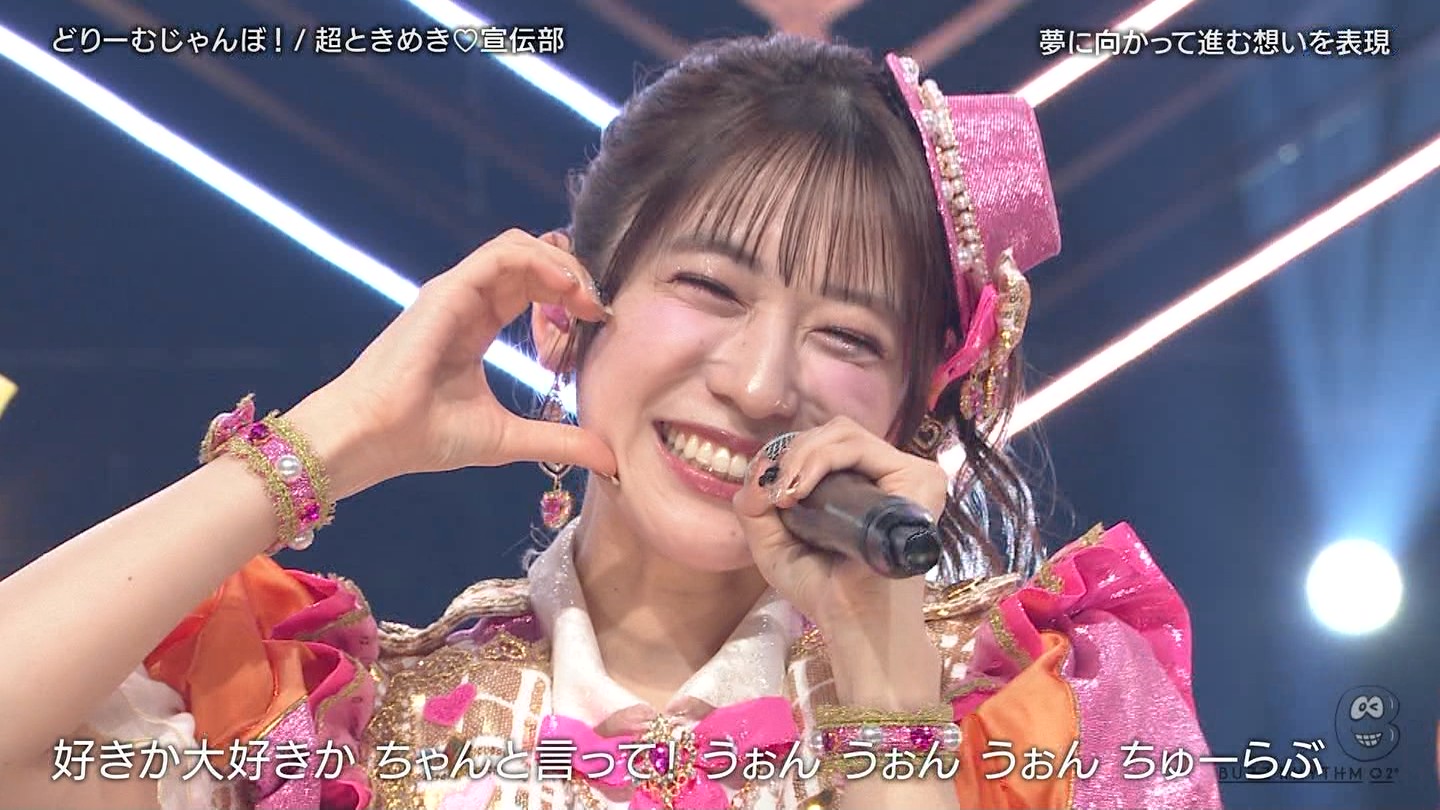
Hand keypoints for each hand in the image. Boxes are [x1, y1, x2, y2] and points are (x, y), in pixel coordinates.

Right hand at [287, 229, 615, 497]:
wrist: (372, 439)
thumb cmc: (423, 438)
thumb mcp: (509, 438)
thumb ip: (559, 441)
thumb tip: (610, 460)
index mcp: (477, 325)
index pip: (532, 286)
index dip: (571, 294)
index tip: (600, 322)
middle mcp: (466, 302)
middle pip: (531, 260)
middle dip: (573, 275)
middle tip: (599, 307)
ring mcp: (455, 292)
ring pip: (518, 247)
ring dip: (561, 264)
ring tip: (587, 297)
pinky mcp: (446, 292)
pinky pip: (500, 256)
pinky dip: (539, 262)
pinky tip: (566, 288)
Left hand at [731, 416, 948, 628]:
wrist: (853, 624)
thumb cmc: (822, 590)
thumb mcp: (774, 542)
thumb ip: (755, 505)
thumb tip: (758, 470)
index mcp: (866, 483)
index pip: (828, 443)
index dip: (791, 456)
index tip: (768, 496)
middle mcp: (891, 474)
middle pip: (835, 432)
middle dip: (793, 453)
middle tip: (776, 494)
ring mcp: (910, 475)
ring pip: (844, 434)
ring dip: (801, 456)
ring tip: (786, 494)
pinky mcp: (918, 480)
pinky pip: (860, 448)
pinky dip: (820, 459)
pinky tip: (800, 490)